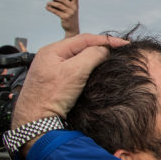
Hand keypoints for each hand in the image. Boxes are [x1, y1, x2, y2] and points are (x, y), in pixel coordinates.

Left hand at [12, 34, 128, 153]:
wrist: (36, 121)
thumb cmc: (50, 96)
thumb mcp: (75, 71)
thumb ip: (92, 55)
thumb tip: (104, 50)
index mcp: (53, 50)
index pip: (85, 39)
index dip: (107, 40)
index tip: (124, 44)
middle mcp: (52, 57)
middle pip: (82, 47)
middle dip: (101, 47)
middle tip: (120, 51)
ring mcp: (53, 70)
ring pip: (79, 58)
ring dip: (96, 58)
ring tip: (111, 59)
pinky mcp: (56, 82)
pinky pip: (76, 70)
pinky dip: (89, 68)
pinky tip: (97, 71)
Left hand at [46, 0, 79, 37]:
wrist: (73, 29)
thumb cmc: (70, 18)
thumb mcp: (71, 10)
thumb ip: (66, 4)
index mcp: (76, 5)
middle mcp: (74, 9)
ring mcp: (69, 13)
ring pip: (58, 5)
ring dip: (51, 3)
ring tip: (47, 3)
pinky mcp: (65, 17)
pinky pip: (55, 11)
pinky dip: (50, 8)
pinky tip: (47, 7)